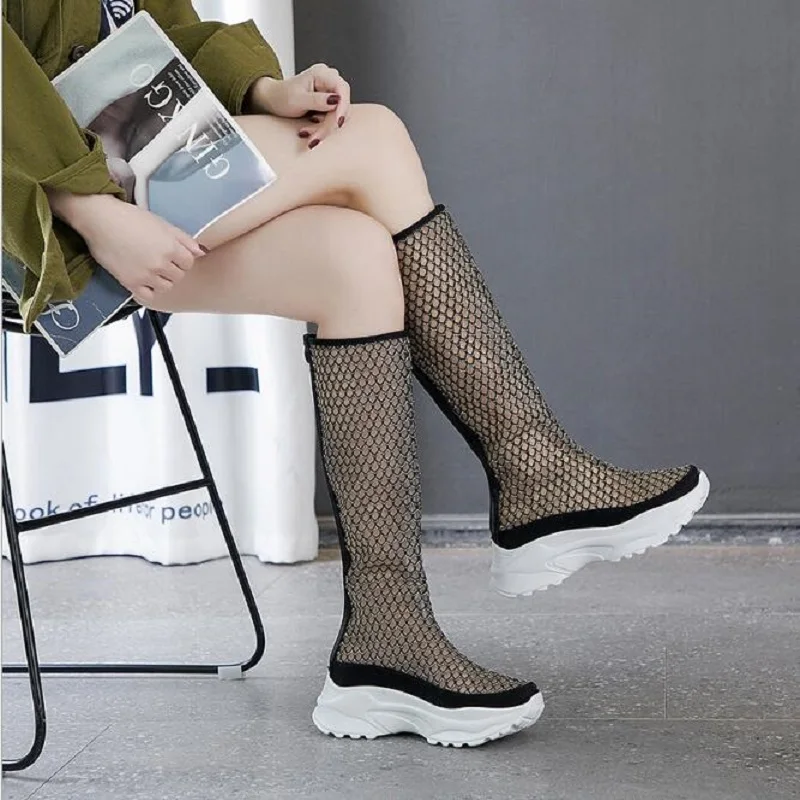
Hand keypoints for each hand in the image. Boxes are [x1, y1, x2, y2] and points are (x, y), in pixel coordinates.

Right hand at [49, 191, 205, 304]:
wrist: (99, 219)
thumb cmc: (130, 218)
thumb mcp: (162, 223)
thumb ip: (184, 239)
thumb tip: (201, 252)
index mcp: (171, 248)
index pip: (188, 263)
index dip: (181, 259)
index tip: (173, 255)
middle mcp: (161, 264)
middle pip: (178, 276)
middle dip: (172, 269)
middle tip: (159, 260)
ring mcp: (146, 275)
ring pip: (166, 287)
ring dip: (161, 280)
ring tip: (150, 268)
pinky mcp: (130, 283)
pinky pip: (148, 296)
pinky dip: (149, 290)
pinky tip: (143, 279)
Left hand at [248, 64, 350, 148]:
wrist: (274, 100)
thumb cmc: (282, 96)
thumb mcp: (298, 99)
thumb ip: (318, 100)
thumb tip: (336, 100)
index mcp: (322, 73)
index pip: (342, 89)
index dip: (342, 107)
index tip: (338, 123)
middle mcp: (329, 80)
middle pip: (341, 106)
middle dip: (328, 124)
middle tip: (314, 138)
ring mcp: (330, 92)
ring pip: (337, 116)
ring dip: (323, 128)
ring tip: (305, 132)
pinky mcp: (329, 104)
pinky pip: (332, 119)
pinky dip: (321, 128)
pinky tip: (308, 129)